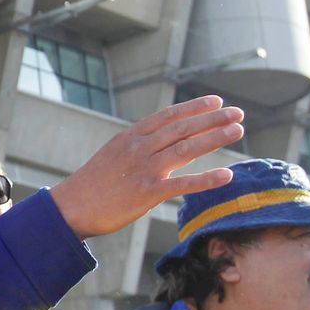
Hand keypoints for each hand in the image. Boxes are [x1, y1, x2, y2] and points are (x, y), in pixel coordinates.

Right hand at [49, 95, 244, 238]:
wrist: (71, 207)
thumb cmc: (94, 183)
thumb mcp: (115, 155)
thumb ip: (143, 148)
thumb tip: (177, 145)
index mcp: (130, 137)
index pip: (168, 116)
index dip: (194, 108)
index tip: (217, 102)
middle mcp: (139, 149)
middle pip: (182, 129)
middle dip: (212, 119)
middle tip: (238, 114)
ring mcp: (144, 170)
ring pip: (186, 149)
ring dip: (215, 138)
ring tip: (237, 131)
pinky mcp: (147, 193)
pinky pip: (183, 184)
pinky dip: (207, 179)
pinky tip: (227, 175)